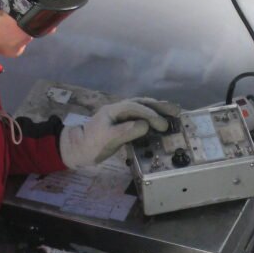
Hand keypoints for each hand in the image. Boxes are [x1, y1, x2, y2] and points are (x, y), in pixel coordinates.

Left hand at [59, 98, 181, 168]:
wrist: (76, 149)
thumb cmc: (90, 145)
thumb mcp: (107, 139)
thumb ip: (126, 131)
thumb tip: (145, 125)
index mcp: (113, 111)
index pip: (136, 107)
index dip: (150, 115)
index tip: (162, 125)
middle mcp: (118, 110)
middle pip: (142, 103)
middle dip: (160, 106)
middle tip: (177, 110)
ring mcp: (120, 116)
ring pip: (142, 108)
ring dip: (158, 109)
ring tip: (173, 113)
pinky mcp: (122, 124)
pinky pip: (140, 116)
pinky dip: (152, 116)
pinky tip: (161, 120)